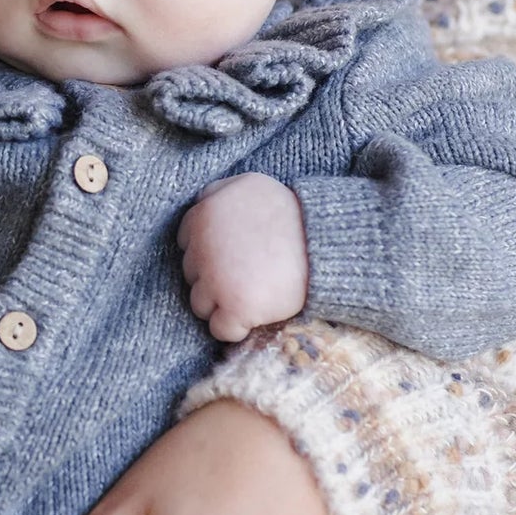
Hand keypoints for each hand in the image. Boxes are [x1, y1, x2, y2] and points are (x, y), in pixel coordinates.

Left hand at [178, 173, 308, 340]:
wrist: (328, 244)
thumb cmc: (294, 216)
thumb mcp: (252, 185)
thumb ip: (218, 192)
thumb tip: (198, 205)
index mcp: (205, 213)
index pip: (186, 243)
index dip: (209, 253)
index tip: (233, 255)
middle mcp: (203, 244)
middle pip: (191, 274)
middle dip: (215, 277)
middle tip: (249, 273)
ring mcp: (217, 279)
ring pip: (200, 304)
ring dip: (222, 304)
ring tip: (254, 292)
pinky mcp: (236, 307)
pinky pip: (219, 329)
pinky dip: (235, 328)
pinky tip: (255, 314)